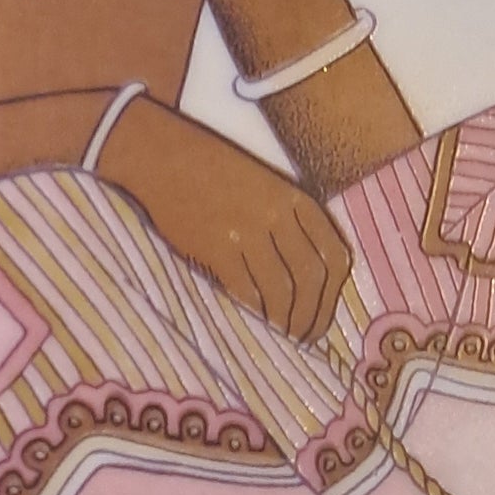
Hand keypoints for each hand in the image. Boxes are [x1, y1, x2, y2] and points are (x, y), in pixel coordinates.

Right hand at [98, 95, 350, 340]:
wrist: (159, 156)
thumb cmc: (210, 171)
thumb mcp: (263, 185)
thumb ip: (288, 223)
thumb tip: (305, 281)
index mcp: (295, 198)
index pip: (334, 255)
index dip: (333, 295)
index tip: (324, 317)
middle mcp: (276, 215)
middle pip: (311, 278)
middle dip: (312, 317)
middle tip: (304, 338)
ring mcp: (246, 232)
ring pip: (281, 291)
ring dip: (285, 322)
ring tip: (280, 338)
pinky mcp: (215, 248)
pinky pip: (246, 292)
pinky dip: (255, 314)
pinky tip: (253, 324)